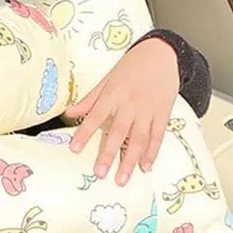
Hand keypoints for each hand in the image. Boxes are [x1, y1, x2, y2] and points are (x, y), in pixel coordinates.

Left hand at [64, 38, 179, 185]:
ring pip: (139, 138)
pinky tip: (146, 167)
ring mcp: (148, 110)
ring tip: (122, 178)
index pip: (95, 116)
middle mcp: (130, 104)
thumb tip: (68, 114)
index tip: (74, 149)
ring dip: (130, 160)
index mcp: (113, 94)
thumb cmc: (131, 66)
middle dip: (108, 154)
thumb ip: (89, 99)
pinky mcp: (163, 113)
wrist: (162, 53)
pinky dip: (152, 152)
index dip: (84, 133)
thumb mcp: (107, 79)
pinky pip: (158, 136)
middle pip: (118, 132)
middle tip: (99, 174)